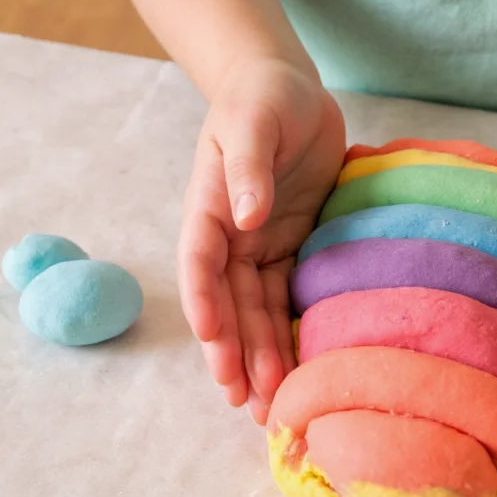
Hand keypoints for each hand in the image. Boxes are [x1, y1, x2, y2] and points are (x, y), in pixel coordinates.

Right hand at [177, 59, 345, 424]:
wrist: (286, 91)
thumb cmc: (264, 98)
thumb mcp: (254, 121)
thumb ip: (247, 166)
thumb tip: (246, 217)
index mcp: (209, 207)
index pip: (200, 260)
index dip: (204, 301)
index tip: (213, 339)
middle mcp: (229, 236)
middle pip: (228, 301)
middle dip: (235, 352)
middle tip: (246, 401)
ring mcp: (258, 246)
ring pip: (255, 311)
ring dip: (260, 357)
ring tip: (268, 405)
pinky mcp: (289, 249)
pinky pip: (286, 298)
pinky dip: (288, 333)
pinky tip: (296, 368)